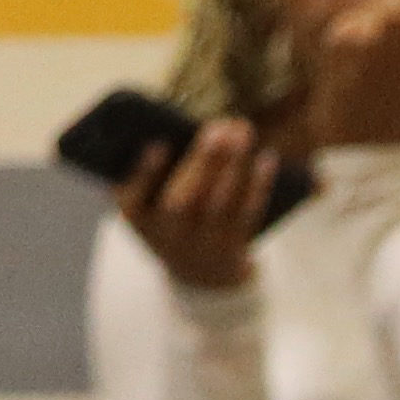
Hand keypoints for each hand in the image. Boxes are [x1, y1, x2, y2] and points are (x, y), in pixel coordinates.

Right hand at [118, 118, 280, 293]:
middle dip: (202, 162)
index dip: (145, 173)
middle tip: (220, 128)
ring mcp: (200, 245)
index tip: (158, 144)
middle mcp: (166, 234)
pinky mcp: (231, 250)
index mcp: (135, 215)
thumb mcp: (152, 196)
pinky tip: (266, 159)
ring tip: (242, 131)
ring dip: (233, 166)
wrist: (199, 271)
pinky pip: (246, 216)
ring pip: (218, 206)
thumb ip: (159, 167)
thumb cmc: (172, 214)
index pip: (133, 197)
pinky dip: (258, 186)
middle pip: (182, 201)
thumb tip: (192, 127)